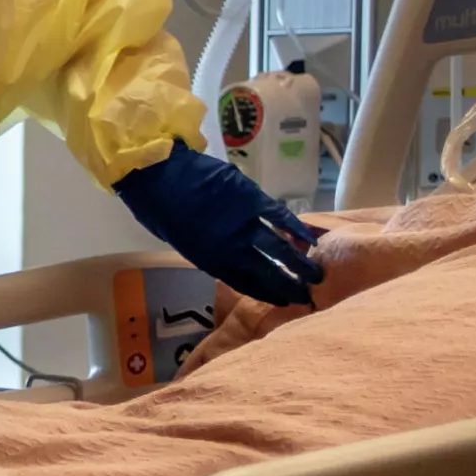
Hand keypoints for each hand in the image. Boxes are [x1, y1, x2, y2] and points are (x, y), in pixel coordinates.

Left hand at [114, 141, 323, 308]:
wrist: (159, 174)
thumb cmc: (159, 209)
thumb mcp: (180, 240)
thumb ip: (207, 251)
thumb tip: (228, 255)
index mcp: (209, 260)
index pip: (244, 283)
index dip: (266, 293)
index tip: (284, 301)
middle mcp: (230, 247)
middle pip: (266, 271)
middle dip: (289, 284)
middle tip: (309, 294)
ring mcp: (243, 223)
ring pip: (278, 248)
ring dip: (299, 262)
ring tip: (317, 274)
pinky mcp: (252, 198)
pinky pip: (279, 216)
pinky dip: (296, 227)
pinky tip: (311, 239)